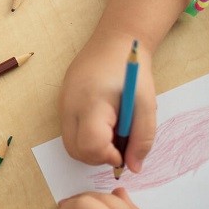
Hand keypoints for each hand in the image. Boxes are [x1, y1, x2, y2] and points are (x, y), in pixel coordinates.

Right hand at [59, 31, 156, 172]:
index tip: (124, 151)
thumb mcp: (146, 104)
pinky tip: (103, 122)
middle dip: (98, 157)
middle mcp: (70, 105)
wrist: (114, 40)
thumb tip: (134, 167)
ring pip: (70, 144)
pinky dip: (86, 137)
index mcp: (92, 102)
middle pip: (74, 150)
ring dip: (91, 148)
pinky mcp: (62, 102)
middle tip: (118, 145)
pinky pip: (70, 131)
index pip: (90, 146)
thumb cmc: (132, 70)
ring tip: (112, 132)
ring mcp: (62, 103)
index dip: (108, 156)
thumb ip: (142, 138)